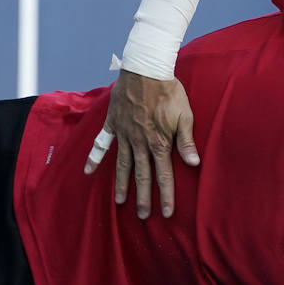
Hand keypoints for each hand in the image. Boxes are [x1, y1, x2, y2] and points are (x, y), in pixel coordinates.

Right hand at [84, 70, 198, 217]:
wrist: (146, 69)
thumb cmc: (170, 91)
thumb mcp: (185, 116)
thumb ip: (187, 142)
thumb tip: (194, 164)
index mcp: (159, 142)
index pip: (164, 175)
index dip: (166, 195)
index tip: (166, 213)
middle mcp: (140, 142)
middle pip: (142, 175)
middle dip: (144, 197)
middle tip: (143, 216)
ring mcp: (125, 134)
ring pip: (122, 165)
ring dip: (121, 184)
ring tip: (119, 202)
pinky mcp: (113, 124)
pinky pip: (101, 143)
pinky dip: (94, 157)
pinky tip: (89, 172)